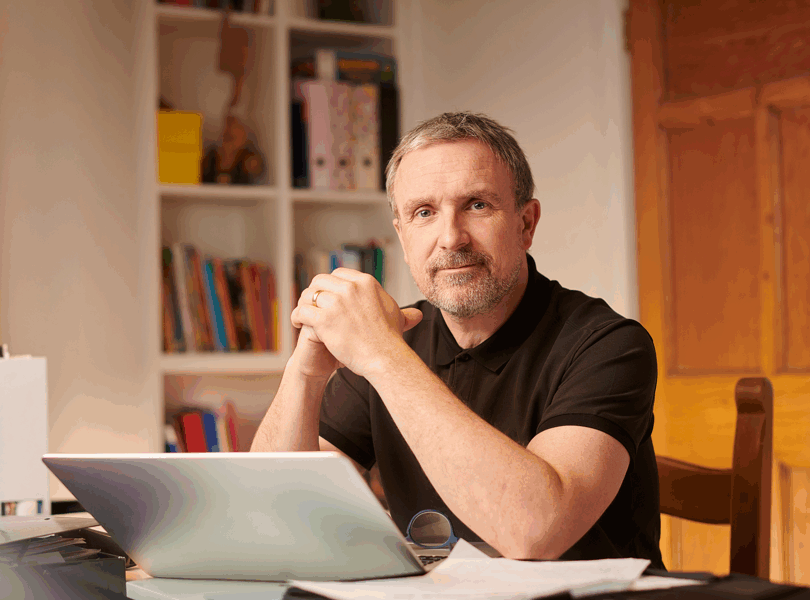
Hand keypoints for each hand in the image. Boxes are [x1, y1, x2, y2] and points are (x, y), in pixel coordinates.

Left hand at [291, 269, 422, 377]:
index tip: (326, 295)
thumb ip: (401, 312)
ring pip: (308, 295)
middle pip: (320, 281)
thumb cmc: (391, 341)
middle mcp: (349, 288)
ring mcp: (336, 303)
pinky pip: (302, 311)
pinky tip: (298, 323)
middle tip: (311, 304)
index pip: (338, 274)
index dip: (329, 284)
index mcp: (365, 282)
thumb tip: (416, 315)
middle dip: (314, 292)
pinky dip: (297, 316)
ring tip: (302, 315)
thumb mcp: (397, 318)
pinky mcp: (324, 319)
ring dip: (303, 304)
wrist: (385, 358)